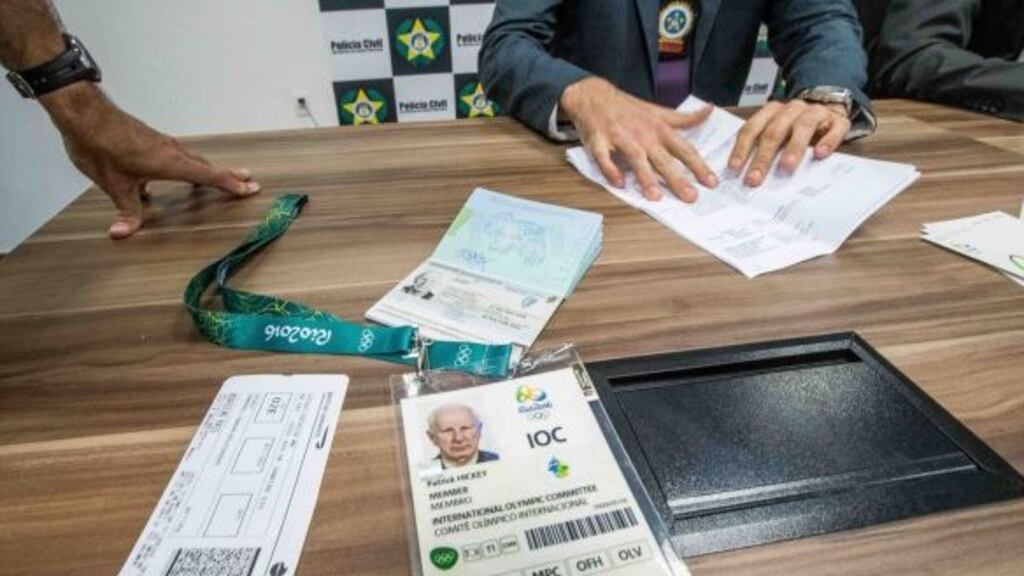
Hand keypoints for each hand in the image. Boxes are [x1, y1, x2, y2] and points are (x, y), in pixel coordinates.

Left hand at [40, 83, 260, 238]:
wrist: (85, 115)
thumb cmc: (101, 146)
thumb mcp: (114, 185)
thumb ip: (126, 210)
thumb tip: (122, 233)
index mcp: (170, 163)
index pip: (208, 176)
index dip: (230, 184)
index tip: (250, 188)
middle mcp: (171, 151)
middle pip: (207, 165)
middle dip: (228, 175)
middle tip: (249, 180)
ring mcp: (161, 143)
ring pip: (193, 158)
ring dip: (209, 168)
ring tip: (220, 175)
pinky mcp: (150, 139)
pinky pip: (176, 154)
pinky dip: (187, 163)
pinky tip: (172, 171)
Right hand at [560, 77, 717, 201]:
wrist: (593, 95)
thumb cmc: (626, 108)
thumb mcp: (657, 111)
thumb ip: (682, 118)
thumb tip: (708, 112)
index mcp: (659, 129)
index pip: (684, 149)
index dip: (699, 166)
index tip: (711, 182)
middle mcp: (643, 134)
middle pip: (663, 158)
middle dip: (677, 178)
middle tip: (690, 197)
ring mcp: (620, 137)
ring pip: (636, 158)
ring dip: (646, 176)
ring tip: (655, 196)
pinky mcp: (599, 141)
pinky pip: (605, 157)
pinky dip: (611, 169)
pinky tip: (619, 183)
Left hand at [728, 99, 850, 186]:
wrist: (829, 110)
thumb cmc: (796, 128)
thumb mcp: (777, 132)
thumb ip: (761, 147)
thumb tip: (743, 174)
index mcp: (772, 111)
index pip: (752, 128)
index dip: (742, 148)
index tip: (735, 168)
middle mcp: (792, 109)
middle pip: (774, 132)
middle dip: (763, 157)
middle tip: (755, 178)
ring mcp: (816, 113)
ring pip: (802, 128)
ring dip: (793, 148)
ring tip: (786, 168)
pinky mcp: (838, 121)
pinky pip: (833, 129)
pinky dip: (827, 141)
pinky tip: (820, 155)